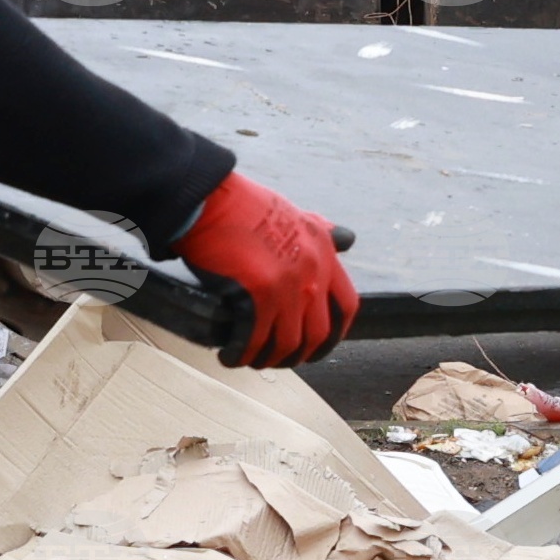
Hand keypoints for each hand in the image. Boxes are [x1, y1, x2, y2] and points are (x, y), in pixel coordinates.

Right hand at [175, 171, 357, 368]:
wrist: (212, 200)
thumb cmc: (246, 205)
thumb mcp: (298, 213)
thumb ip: (323, 232)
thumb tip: (347, 238)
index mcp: (324, 253)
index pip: (346, 306)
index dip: (335, 333)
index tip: (320, 344)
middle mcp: (312, 273)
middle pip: (317, 334)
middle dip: (298, 355)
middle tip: (279, 359)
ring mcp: (287, 286)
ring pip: (286, 343)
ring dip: (267, 358)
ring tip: (250, 359)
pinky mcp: (257, 295)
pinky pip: (254, 339)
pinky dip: (241, 354)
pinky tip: (230, 355)